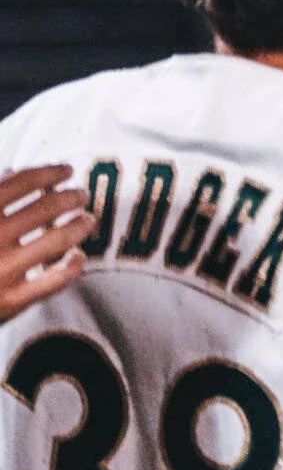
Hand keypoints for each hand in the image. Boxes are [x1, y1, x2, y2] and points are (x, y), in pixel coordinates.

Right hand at [0, 166, 93, 322]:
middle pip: (47, 207)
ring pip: (58, 240)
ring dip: (79, 226)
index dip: (49, 172)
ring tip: (87, 220)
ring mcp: (2, 270)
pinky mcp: (12, 300)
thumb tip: (13, 172)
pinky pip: (55, 281)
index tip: (66, 169)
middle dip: (71, 197)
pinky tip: (78, 256)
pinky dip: (73, 266)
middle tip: (81, 195)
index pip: (21, 182)